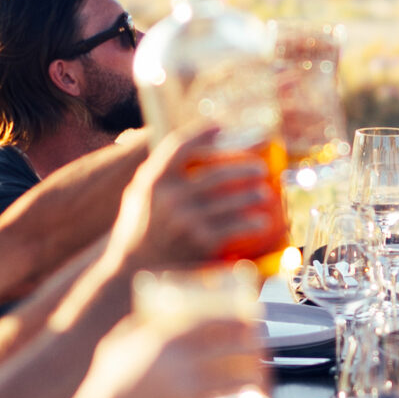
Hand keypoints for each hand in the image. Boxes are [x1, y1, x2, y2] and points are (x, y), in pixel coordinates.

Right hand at [79, 310, 271, 397]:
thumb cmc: (106, 389)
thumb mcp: (118, 345)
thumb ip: (143, 324)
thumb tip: (167, 306)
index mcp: (163, 339)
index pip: (217, 320)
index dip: (240, 319)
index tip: (250, 321)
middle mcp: (179, 363)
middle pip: (237, 347)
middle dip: (257, 347)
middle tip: (262, 351)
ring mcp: (187, 394)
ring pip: (241, 380)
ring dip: (258, 380)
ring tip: (262, 381)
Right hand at [109, 126, 275, 272]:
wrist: (133, 270)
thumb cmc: (138, 229)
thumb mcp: (137, 195)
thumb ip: (157, 173)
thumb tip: (184, 148)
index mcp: (152, 180)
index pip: (179, 146)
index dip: (202, 134)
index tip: (220, 127)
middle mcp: (170, 197)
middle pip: (216, 173)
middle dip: (243, 167)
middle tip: (259, 167)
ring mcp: (186, 219)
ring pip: (231, 201)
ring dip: (253, 195)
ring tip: (264, 193)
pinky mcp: (200, 241)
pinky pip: (234, 227)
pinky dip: (251, 223)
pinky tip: (261, 221)